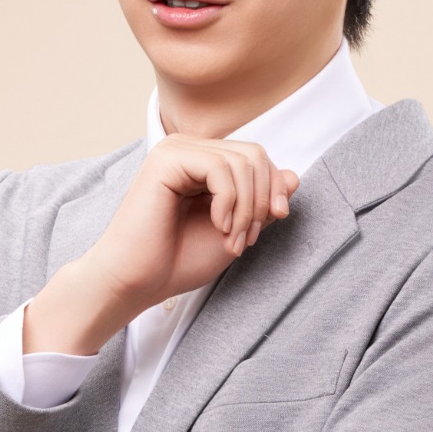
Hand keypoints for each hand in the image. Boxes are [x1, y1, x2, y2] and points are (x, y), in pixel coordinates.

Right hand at [22, 136, 299, 355]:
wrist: (137, 282)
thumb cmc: (177, 261)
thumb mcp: (237, 230)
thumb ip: (263, 203)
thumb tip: (295, 175)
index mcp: (203, 162)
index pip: (257, 158)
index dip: (273, 190)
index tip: (266, 227)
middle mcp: (189, 149)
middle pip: (255, 155)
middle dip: (262, 201)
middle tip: (247, 240)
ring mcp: (176, 150)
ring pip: (243, 162)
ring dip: (248, 209)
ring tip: (232, 241)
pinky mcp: (166, 160)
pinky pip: (221, 169)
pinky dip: (230, 203)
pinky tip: (219, 227)